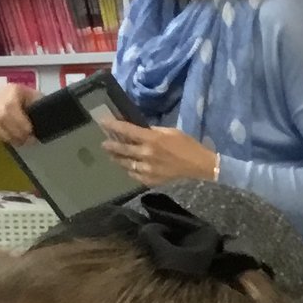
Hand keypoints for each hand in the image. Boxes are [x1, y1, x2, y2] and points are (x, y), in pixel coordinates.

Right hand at [0, 80, 35, 145]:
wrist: (32, 106)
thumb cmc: (39, 107)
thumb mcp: (43, 105)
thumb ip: (39, 111)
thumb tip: (39, 121)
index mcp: (13, 90)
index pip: (9, 105)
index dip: (19, 121)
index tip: (30, 131)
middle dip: (14, 132)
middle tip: (27, 140)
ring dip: (4, 136)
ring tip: (18, 142)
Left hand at [99, 117, 218, 187]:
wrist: (200, 165)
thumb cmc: (187, 145)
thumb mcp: (170, 131)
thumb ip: (153, 131)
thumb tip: (139, 130)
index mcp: (152, 139)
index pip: (126, 130)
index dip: (112, 125)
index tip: (102, 122)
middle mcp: (147, 154)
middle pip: (122, 149)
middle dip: (111, 145)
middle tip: (104, 144)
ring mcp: (148, 169)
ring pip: (126, 164)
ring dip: (117, 159)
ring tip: (112, 156)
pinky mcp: (152, 180)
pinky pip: (135, 175)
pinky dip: (130, 171)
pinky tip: (128, 168)